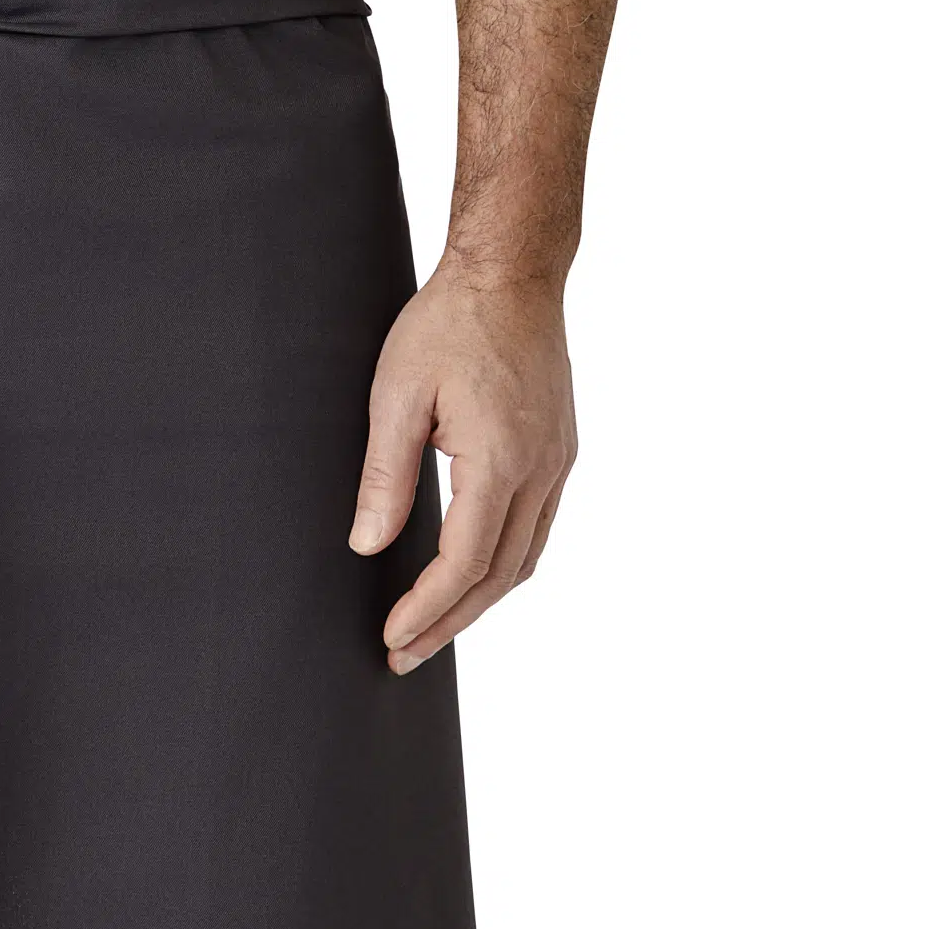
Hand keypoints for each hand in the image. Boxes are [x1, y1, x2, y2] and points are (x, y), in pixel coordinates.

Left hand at [349, 260, 579, 672]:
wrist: (511, 273)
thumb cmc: (449, 323)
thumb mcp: (396, 396)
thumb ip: (385, 478)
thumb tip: (368, 547)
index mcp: (500, 461)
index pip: (464, 562)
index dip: (426, 608)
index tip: (392, 638)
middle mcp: (541, 470)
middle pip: (500, 576)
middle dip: (450, 622)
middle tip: (405, 656)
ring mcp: (559, 462)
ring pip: (526, 558)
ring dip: (480, 600)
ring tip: (434, 628)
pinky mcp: (560, 450)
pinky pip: (537, 527)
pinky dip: (505, 565)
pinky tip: (474, 575)